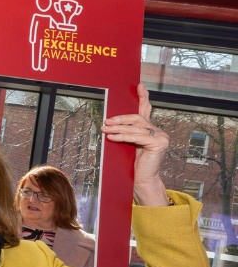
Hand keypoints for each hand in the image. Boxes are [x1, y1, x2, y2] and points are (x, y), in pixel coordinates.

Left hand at [100, 84, 169, 205]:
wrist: (141, 180)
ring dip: (117, 128)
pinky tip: (112, 137)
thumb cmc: (133, 164)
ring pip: (135, 127)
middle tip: (106, 122)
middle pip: (137, 118)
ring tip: (105, 130)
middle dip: (120, 119)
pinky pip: (137, 136)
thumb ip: (126, 133)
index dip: (143, 97)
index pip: (146, 110)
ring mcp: (161, 137)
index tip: (139, 85)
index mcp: (150, 129)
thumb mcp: (128, 144)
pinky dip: (123, 136)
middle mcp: (158, 131)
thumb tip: (109, 123)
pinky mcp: (159, 144)